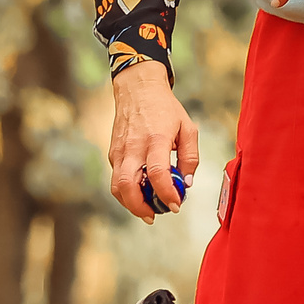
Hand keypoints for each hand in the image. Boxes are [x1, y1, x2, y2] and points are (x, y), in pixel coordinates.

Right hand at [107, 62, 200, 222]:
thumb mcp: (188, 128)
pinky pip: (116, 179)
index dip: (166, 194)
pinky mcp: (113, 153)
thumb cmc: (165, 108)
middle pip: (128, 186)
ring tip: (147, 210)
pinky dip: (127, 191)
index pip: (157, 174)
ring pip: (117, 186)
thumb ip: (190, 157)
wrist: (137, 88)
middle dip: (140, 208)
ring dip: (130, 204)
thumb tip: (186, 183)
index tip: (175, 205)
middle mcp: (134, 146)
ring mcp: (120, 150)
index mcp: (155, 139)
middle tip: (155, 216)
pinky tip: (141, 192)